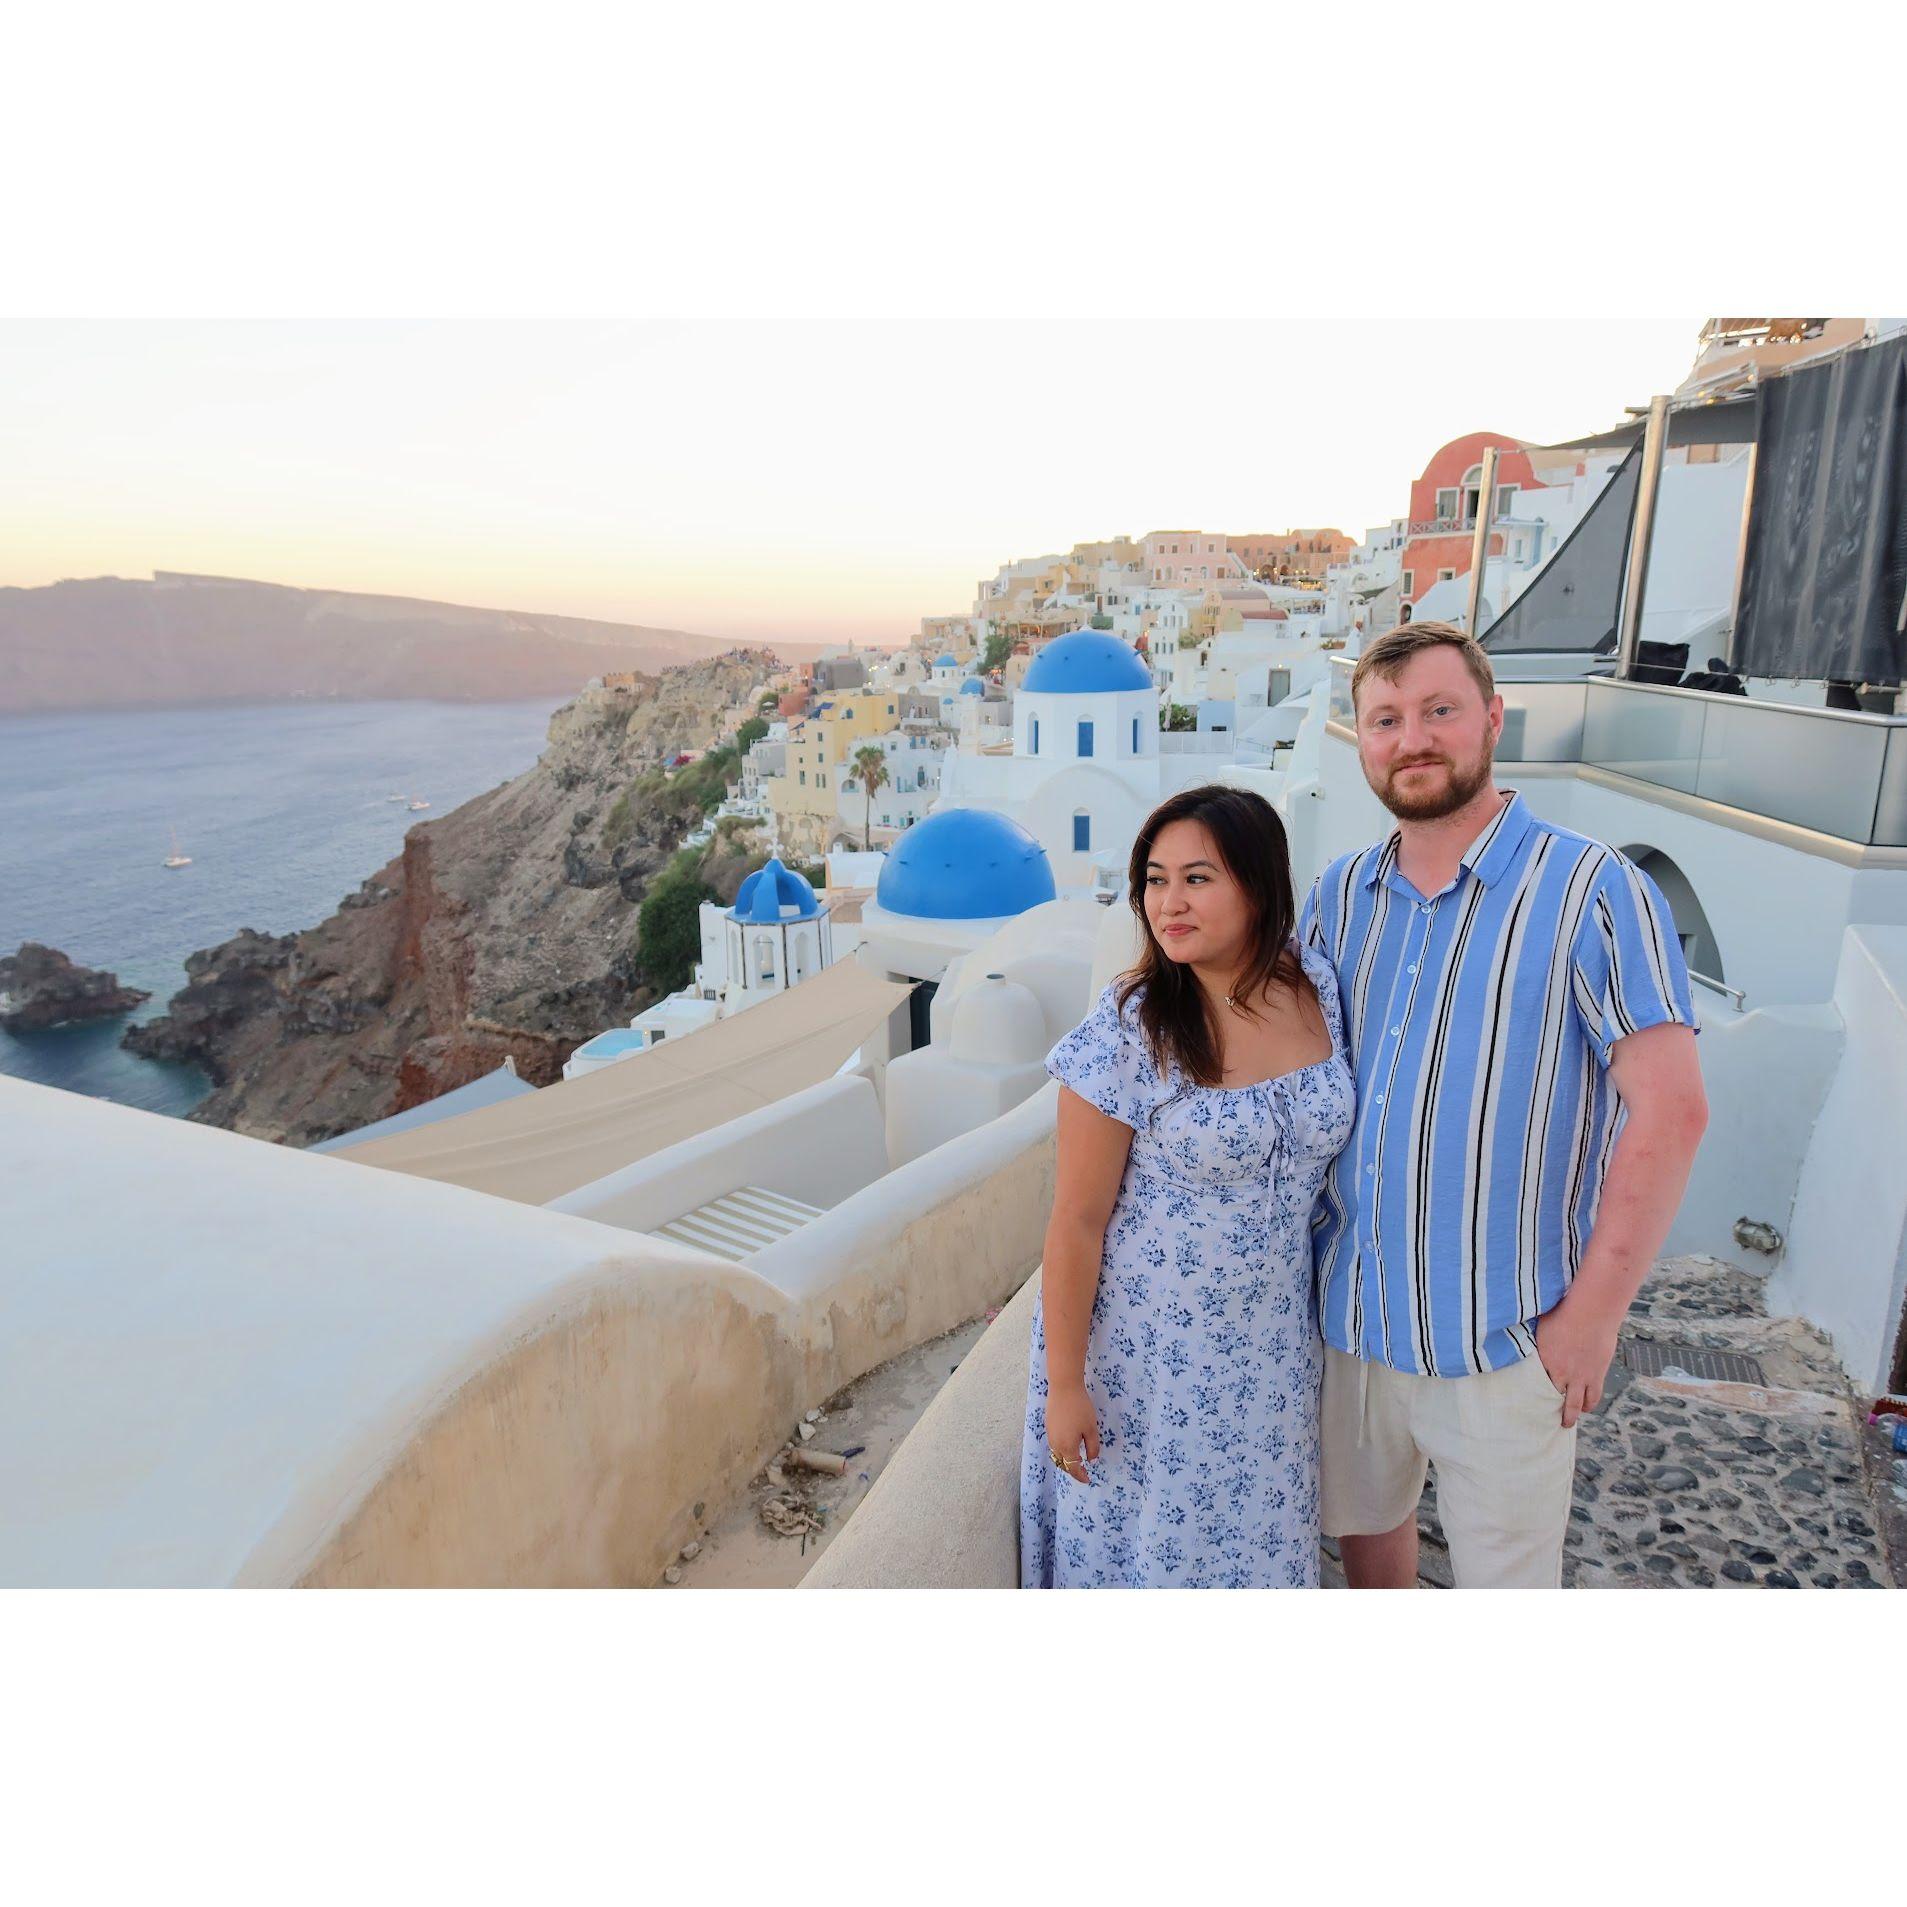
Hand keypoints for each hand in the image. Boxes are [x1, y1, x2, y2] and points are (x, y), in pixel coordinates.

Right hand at [1044, 1382, 1099, 1483]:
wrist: (1063, 1388)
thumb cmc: (1080, 1408)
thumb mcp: (1091, 1429)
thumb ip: (1093, 1447)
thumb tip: (1091, 1460)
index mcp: (1067, 1447)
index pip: (1073, 1468)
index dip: (1081, 1476)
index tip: (1088, 1480)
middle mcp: (1055, 1444)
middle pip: (1063, 1464)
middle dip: (1072, 1470)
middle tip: (1083, 1471)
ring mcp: (1050, 1435)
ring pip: (1057, 1455)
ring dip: (1066, 1460)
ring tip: (1077, 1458)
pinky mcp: (1048, 1426)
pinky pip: (1054, 1445)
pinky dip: (1061, 1450)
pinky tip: (1070, 1444)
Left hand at [1533, 1298, 1619, 1428]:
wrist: (1592, 1312)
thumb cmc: (1564, 1312)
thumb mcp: (1542, 1324)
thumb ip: (1535, 1335)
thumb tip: (1523, 1332)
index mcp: (1543, 1358)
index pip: (1534, 1382)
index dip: (1532, 1392)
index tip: (1528, 1400)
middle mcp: (1560, 1372)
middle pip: (1551, 1397)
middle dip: (1548, 1409)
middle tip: (1544, 1418)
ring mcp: (1579, 1376)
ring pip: (1574, 1404)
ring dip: (1571, 1415)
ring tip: (1567, 1421)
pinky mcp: (1596, 1376)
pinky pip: (1592, 1397)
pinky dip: (1589, 1405)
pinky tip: (1586, 1409)